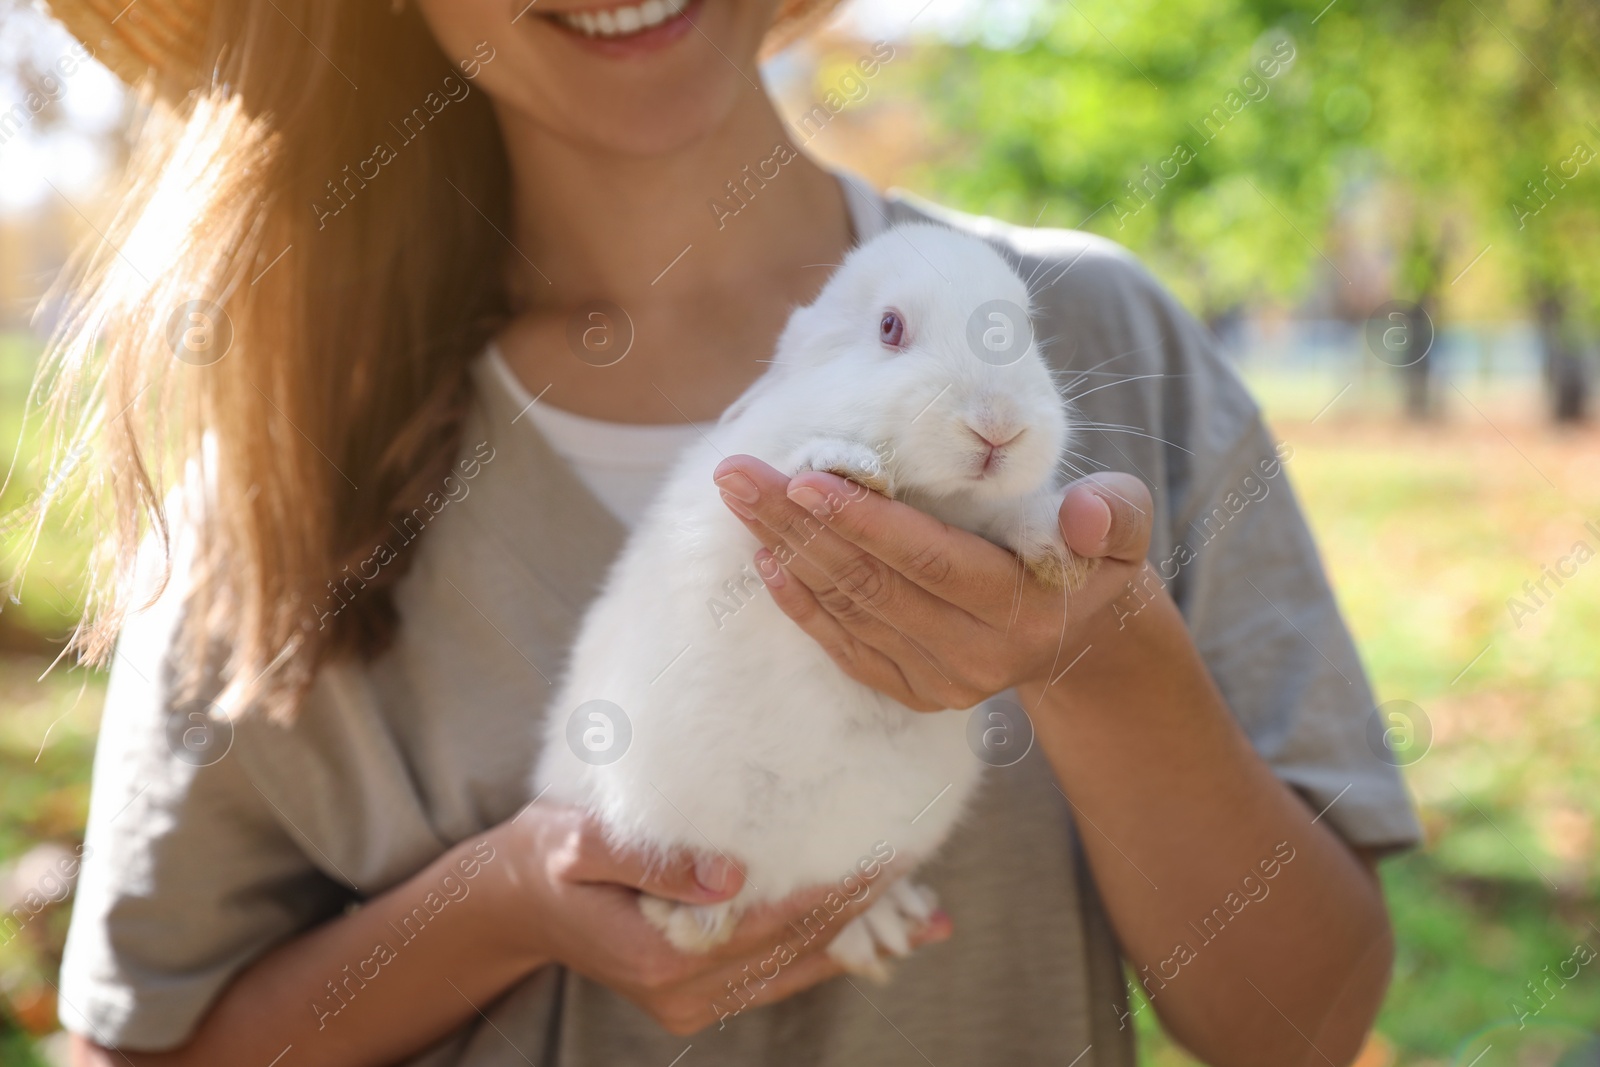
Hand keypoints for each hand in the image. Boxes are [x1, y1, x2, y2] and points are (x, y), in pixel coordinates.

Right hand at [495, 804, 949, 1035]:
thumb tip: (731, 875)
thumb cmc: (546, 859)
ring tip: (929, 919)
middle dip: (861, 911)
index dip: (830, 892)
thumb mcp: (580, 844)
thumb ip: (653, 859)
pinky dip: (828, 954)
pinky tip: (877, 941)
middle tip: (922, 875)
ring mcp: (693, 1002)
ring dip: (860, 940)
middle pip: (793, 949)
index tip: (883, 857)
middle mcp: (685, 992)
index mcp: (661, 956)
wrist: (513, 902)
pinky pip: (777, 975)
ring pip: (795, 968)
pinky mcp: (698, 995)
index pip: (770, 923)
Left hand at [711, 457, 1154, 710]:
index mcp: (1024, 609)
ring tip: (741, 497)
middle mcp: (977, 656)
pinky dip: (801, 602)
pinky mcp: (913, 692)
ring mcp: (941, 682)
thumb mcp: (1125, 527)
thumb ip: (1114, 512)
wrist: (1085, 635)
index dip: (866, 522)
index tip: (806, 476)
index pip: (931, 561)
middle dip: (798, 524)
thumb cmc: (1094, 557)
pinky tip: (766, 556)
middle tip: (738, 473)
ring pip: (849, 611)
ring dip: (787, 551)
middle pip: (872, 584)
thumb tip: (1084, 514)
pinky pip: (845, 647)